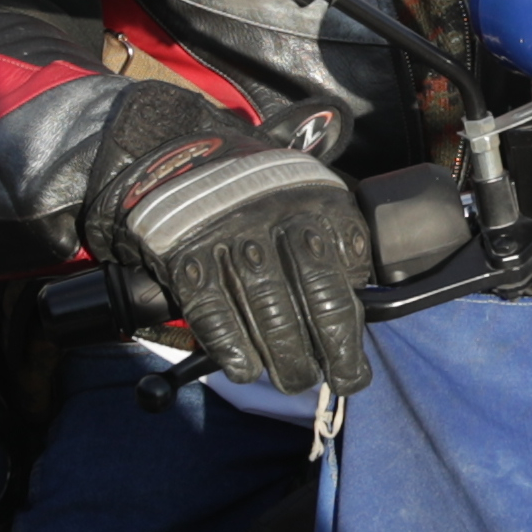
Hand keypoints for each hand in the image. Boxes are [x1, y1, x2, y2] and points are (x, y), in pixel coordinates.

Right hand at [94, 125, 378, 396]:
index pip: (351, 267)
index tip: (353, 363)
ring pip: (270, 308)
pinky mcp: (186, 252)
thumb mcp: (304, 195)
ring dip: (285, 355)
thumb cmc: (254, 193)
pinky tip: (244, 368)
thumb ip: (331, 241)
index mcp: (318, 198)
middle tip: (334, 378)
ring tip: (293, 379)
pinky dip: (230, 345)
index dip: (353, 325)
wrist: (176, 152)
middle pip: (318, 293)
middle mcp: (279, 213)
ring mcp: (231, 233)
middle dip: (331, 349)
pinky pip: (214, 309)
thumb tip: (355, 303)